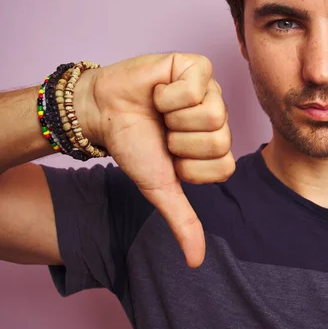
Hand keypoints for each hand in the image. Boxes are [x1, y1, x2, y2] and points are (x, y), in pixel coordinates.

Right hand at [75, 53, 234, 267]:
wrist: (102, 112)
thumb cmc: (133, 146)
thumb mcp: (159, 187)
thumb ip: (182, 221)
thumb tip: (195, 262)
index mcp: (215, 147)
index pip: (224, 168)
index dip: (190, 167)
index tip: (170, 156)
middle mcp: (218, 118)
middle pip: (220, 140)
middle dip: (179, 142)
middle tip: (163, 131)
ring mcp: (211, 90)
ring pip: (211, 114)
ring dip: (173, 117)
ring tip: (160, 111)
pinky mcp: (196, 65)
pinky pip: (195, 86)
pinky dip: (168, 94)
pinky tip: (159, 91)